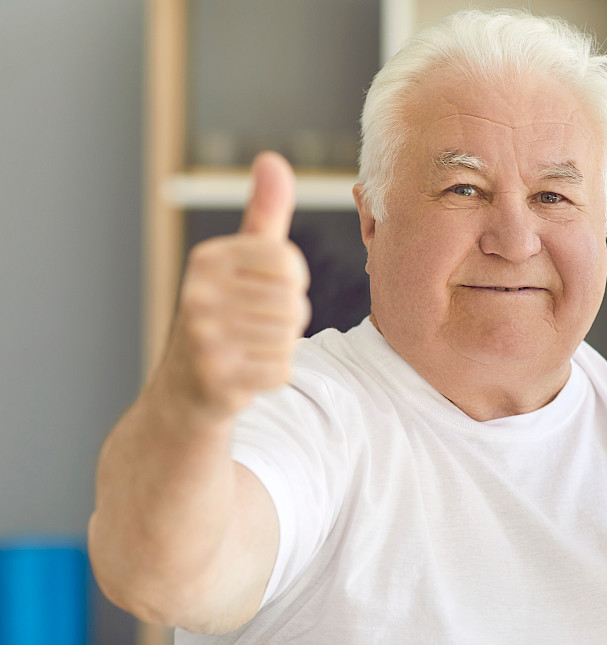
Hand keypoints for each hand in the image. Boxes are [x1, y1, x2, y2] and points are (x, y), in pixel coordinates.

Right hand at [157, 152, 310, 420]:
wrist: (183, 393)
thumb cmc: (222, 317)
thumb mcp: (238, 261)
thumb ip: (264, 212)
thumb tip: (273, 159)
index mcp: (207, 259)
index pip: (288, 263)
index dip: (290, 282)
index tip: (263, 292)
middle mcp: (199, 293)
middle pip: (293, 302)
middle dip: (285, 320)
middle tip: (251, 327)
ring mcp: (204, 337)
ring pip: (289, 337)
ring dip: (278, 347)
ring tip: (246, 347)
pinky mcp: (216, 377)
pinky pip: (282, 369)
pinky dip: (272, 374)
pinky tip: (245, 372)